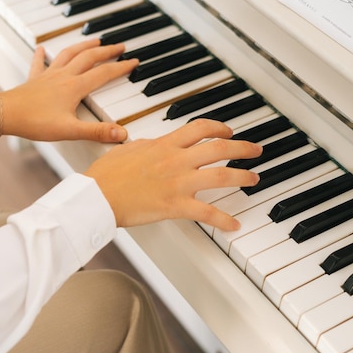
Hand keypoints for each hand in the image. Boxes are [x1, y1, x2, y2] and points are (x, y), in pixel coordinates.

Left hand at [0, 39, 138, 141]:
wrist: (5, 114)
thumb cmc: (34, 122)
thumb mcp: (70, 131)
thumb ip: (97, 132)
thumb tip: (122, 134)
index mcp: (74, 87)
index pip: (104, 73)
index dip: (121, 67)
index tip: (134, 61)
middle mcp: (63, 76)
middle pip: (89, 57)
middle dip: (107, 50)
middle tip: (120, 46)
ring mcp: (48, 76)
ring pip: (69, 54)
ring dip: (83, 45)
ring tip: (94, 40)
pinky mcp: (34, 79)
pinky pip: (39, 62)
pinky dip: (42, 54)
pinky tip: (41, 48)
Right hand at [84, 119, 262, 230]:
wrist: (97, 196)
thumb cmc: (106, 175)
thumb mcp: (127, 149)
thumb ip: (146, 145)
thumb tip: (153, 143)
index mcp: (164, 145)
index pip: (200, 128)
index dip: (220, 128)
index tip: (229, 132)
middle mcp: (175, 160)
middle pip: (219, 149)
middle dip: (243, 148)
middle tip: (255, 151)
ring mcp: (177, 183)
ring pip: (221, 176)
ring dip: (242, 177)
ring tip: (253, 179)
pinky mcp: (175, 205)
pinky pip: (207, 213)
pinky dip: (224, 220)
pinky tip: (235, 225)